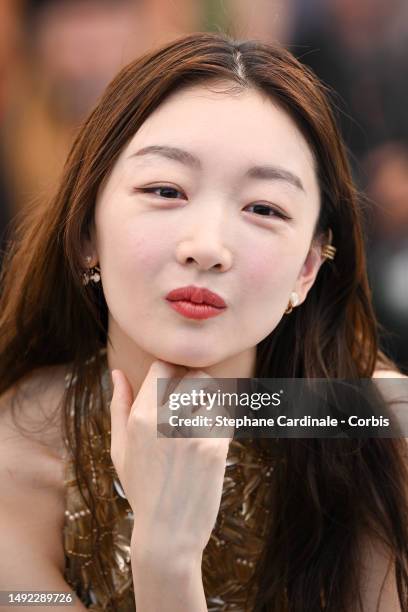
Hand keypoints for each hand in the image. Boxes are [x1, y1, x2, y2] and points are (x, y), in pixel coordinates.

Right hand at [110, 360, 232, 564]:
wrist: (168, 533)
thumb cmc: (142, 488)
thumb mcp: (121, 448)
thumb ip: (120, 406)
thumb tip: (117, 372)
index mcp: (141, 417)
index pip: (163, 366)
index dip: (172, 371)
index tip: (175, 385)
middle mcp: (166, 420)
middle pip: (194, 374)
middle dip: (196, 383)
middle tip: (193, 404)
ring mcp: (193, 433)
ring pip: (214, 394)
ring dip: (211, 403)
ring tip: (200, 425)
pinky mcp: (216, 447)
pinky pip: (226, 418)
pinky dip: (221, 425)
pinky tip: (209, 444)